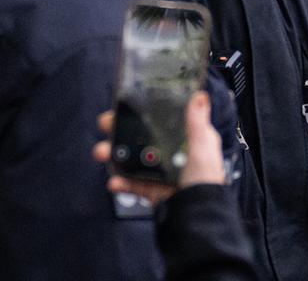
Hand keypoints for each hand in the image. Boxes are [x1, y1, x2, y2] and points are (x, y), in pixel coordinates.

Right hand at [91, 92, 224, 205]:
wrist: (196, 211)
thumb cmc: (205, 177)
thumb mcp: (203, 146)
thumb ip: (197, 123)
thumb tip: (199, 95)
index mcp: (183, 139)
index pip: (159, 121)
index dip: (142, 112)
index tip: (125, 104)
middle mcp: (167, 152)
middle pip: (138, 138)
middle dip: (117, 130)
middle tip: (105, 124)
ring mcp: (155, 171)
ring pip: (128, 159)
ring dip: (111, 155)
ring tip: (101, 152)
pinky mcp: (148, 189)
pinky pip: (129, 183)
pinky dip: (119, 183)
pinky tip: (114, 182)